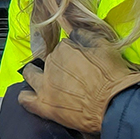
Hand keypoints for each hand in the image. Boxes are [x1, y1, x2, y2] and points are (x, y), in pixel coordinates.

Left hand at [18, 29, 139, 134]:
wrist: (115, 104)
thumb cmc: (113, 76)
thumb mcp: (104, 46)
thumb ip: (86, 36)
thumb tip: (75, 33)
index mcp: (65, 48)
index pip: (63, 47)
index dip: (71, 55)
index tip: (79, 61)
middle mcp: (51, 64)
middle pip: (47, 60)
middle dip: (55, 64)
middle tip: (67, 74)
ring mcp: (44, 85)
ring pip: (30, 74)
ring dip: (35, 75)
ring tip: (45, 82)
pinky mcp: (44, 106)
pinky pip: (24, 99)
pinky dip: (27, 97)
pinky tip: (34, 97)